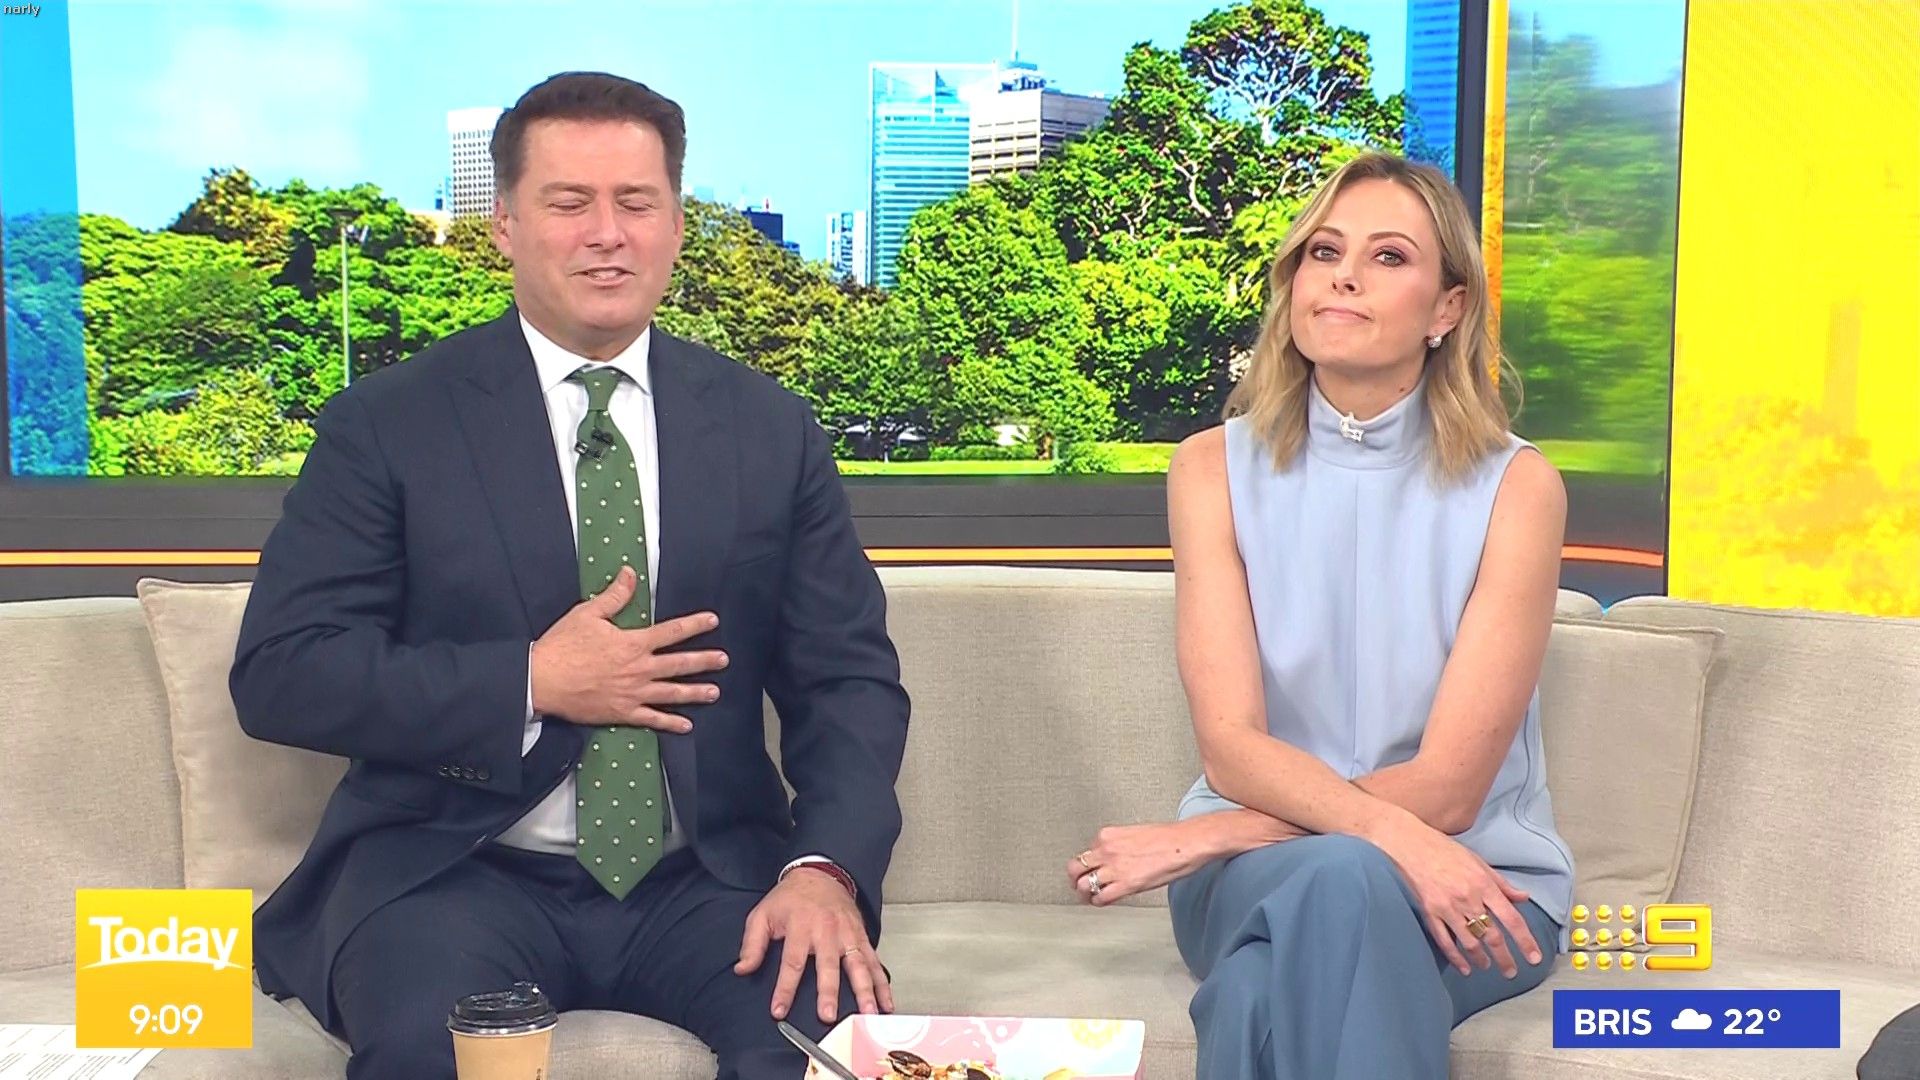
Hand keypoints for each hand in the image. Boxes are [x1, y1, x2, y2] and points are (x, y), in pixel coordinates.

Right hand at [530, 565, 728, 731]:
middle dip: (704, 661)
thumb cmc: (563, 645)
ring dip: (695, 692)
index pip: (672, 631)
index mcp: (633, 643)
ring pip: (671, 693)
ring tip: (714, 692)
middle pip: (679, 664)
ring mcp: (633, 694)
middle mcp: (639, 669)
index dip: (694, 625)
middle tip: (724, 660)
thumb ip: (615, 595)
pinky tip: (686, 725)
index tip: (713, 621)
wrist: (541, 680)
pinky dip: (670, 723)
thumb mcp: (588, 613)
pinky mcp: (622, 713)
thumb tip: (631, 573)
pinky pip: (652, 719)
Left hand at [735, 866, 892, 1023]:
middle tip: (829, 1015)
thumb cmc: (791, 898)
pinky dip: (882, 983)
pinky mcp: (862, 937)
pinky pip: (874, 962)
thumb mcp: (763, 914)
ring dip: (864, 990)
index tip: (779, 1010)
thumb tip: (742, 969)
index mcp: (800, 926)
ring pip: (858, 965)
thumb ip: (752, 943)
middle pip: (828, 965)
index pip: (791, 962)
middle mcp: (826, 931)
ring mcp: (848, 934)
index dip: (785, 988)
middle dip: (829, 992)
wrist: (821, 874)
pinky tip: (886, 1002)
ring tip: (867, 1012)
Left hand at [1066, 811, 1303, 906]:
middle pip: (1075, 868)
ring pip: (1084, 885)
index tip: (1090, 871)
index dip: (1087, 865)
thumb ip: (1118, 846)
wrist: (1187, 843)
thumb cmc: (1167, 839)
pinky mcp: (1126, 884)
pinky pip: (1101, 897)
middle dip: (1076, 879)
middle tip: (1081, 886)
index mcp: (1108, 836)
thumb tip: (1112, 858)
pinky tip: (1105, 900)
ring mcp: (1115, 867)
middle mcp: (1106, 850)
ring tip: (1093, 896)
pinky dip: (1099, 901)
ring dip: (1086, 892)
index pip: (1084, 853)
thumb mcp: (1134, 834)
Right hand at [1367, 812, 1541, 977]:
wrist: (1411, 845)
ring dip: (1481, 959)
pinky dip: (1456, 958)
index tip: (1534, 957)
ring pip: (1470, 942)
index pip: (1511, 919)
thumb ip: (1502, 883)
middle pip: (1492, 936)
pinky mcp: (1430, 913)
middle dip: (1505, 958)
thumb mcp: (1479, 862)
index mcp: (1483, 885)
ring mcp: (1447, 908)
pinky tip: (1464, 967)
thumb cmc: (1445, 850)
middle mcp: (1468, 899)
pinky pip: (1445, 941)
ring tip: (1487, 966)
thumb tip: (1523, 898)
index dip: (1525, 940)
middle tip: (1511, 972)